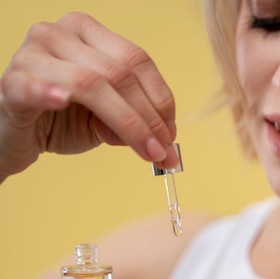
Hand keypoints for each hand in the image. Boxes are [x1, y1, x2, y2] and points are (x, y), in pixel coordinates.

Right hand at [0, 12, 178, 180]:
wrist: (12, 136)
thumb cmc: (57, 122)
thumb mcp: (100, 121)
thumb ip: (126, 121)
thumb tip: (158, 137)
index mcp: (87, 33)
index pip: (136, 59)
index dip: (161, 98)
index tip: (173, 133)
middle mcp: (60, 33)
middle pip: (119, 73)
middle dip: (149, 118)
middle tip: (165, 151)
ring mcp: (33, 53)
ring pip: (92, 84)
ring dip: (127, 122)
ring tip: (147, 152)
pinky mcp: (12, 82)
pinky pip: (34, 87)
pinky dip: (49, 92)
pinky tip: (62, 101)